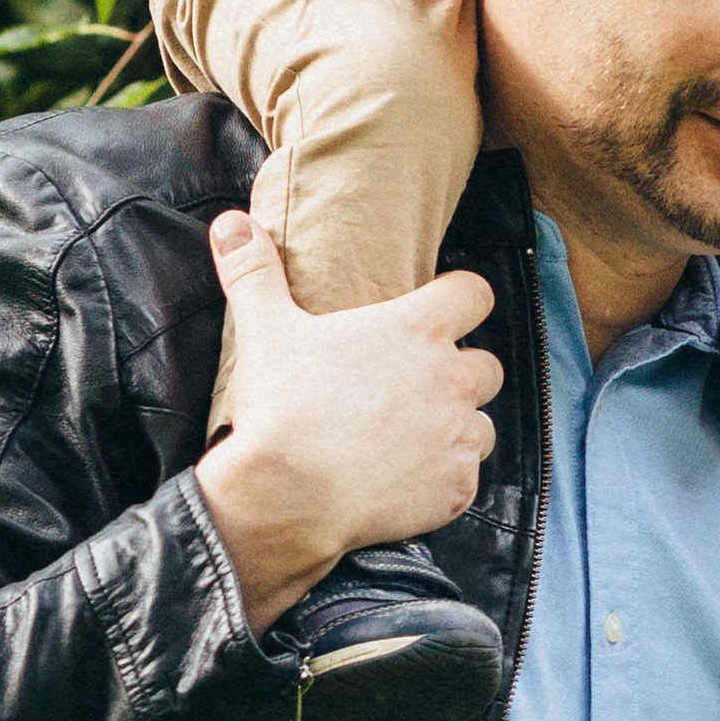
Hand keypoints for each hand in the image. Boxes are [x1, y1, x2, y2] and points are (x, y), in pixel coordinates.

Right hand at [193, 214, 503, 634]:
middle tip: (415, 388)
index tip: (440, 312)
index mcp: (418, 330)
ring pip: (482, 426)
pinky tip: (405, 483)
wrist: (286, 498)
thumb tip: (232, 223)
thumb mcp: (265, 330)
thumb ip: (255, 272)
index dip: (461, 301)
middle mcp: (452, 379)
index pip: (476, 294)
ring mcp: (459, 436)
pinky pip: (467, 478)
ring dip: (456, 429)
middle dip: (460, 373)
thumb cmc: (281, 410)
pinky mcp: (457, 488)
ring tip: (409, 440)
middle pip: (487, 366)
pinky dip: (444, 481)